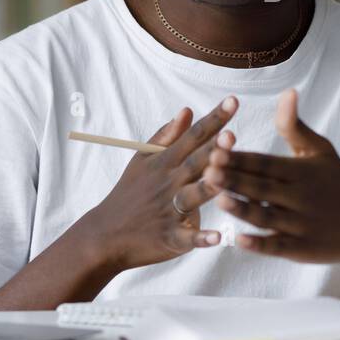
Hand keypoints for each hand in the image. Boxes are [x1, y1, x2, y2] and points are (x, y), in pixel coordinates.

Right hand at [85, 97, 238, 271]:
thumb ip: (167, 136)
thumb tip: (187, 110)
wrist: (105, 235)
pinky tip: (218, 237)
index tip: (234, 100)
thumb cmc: (129, 193)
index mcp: (165, 162)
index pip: (193, 136)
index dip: (214, 119)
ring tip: (225, 180)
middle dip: (213, 150)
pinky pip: (187, 238)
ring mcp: (169, 211)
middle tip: (232, 135)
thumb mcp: (142, 160)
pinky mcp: (170, 238)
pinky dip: (200, 238)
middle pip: (195, 163)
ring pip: (191, 197)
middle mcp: (169, 183)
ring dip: (208, 188)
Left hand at [203, 88, 339, 262]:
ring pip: (267, 217)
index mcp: (300, 171)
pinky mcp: (305, 250)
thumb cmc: (339, 181)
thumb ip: (295, 126)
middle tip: (207, 171)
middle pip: (262, 188)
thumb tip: (287, 91)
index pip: (265, 162)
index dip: (240, 157)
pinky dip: (259, 244)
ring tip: (219, 200)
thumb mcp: (320, 150)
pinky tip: (237, 239)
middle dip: (235, 180)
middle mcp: (301, 197)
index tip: (216, 148)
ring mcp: (303, 225)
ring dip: (243, 209)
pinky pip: (278, 247)